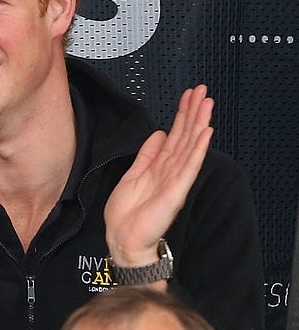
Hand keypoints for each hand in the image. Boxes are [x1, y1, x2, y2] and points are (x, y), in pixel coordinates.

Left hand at [104, 85, 213, 267]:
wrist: (123, 239)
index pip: (175, 135)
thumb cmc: (127, 214)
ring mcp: (175, 180)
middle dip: (194, 112)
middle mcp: (170, 171)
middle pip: (186, 136)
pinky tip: (206, 134)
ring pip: (190, 146)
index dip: (182, 115)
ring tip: (207, 103)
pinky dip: (198, 149)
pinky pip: (189, 167)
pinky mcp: (176, 191)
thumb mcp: (133, 175)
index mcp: (159, 166)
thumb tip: (159, 134)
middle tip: (203, 90)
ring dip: (199, 124)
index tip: (189, 96)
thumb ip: (147, 155)